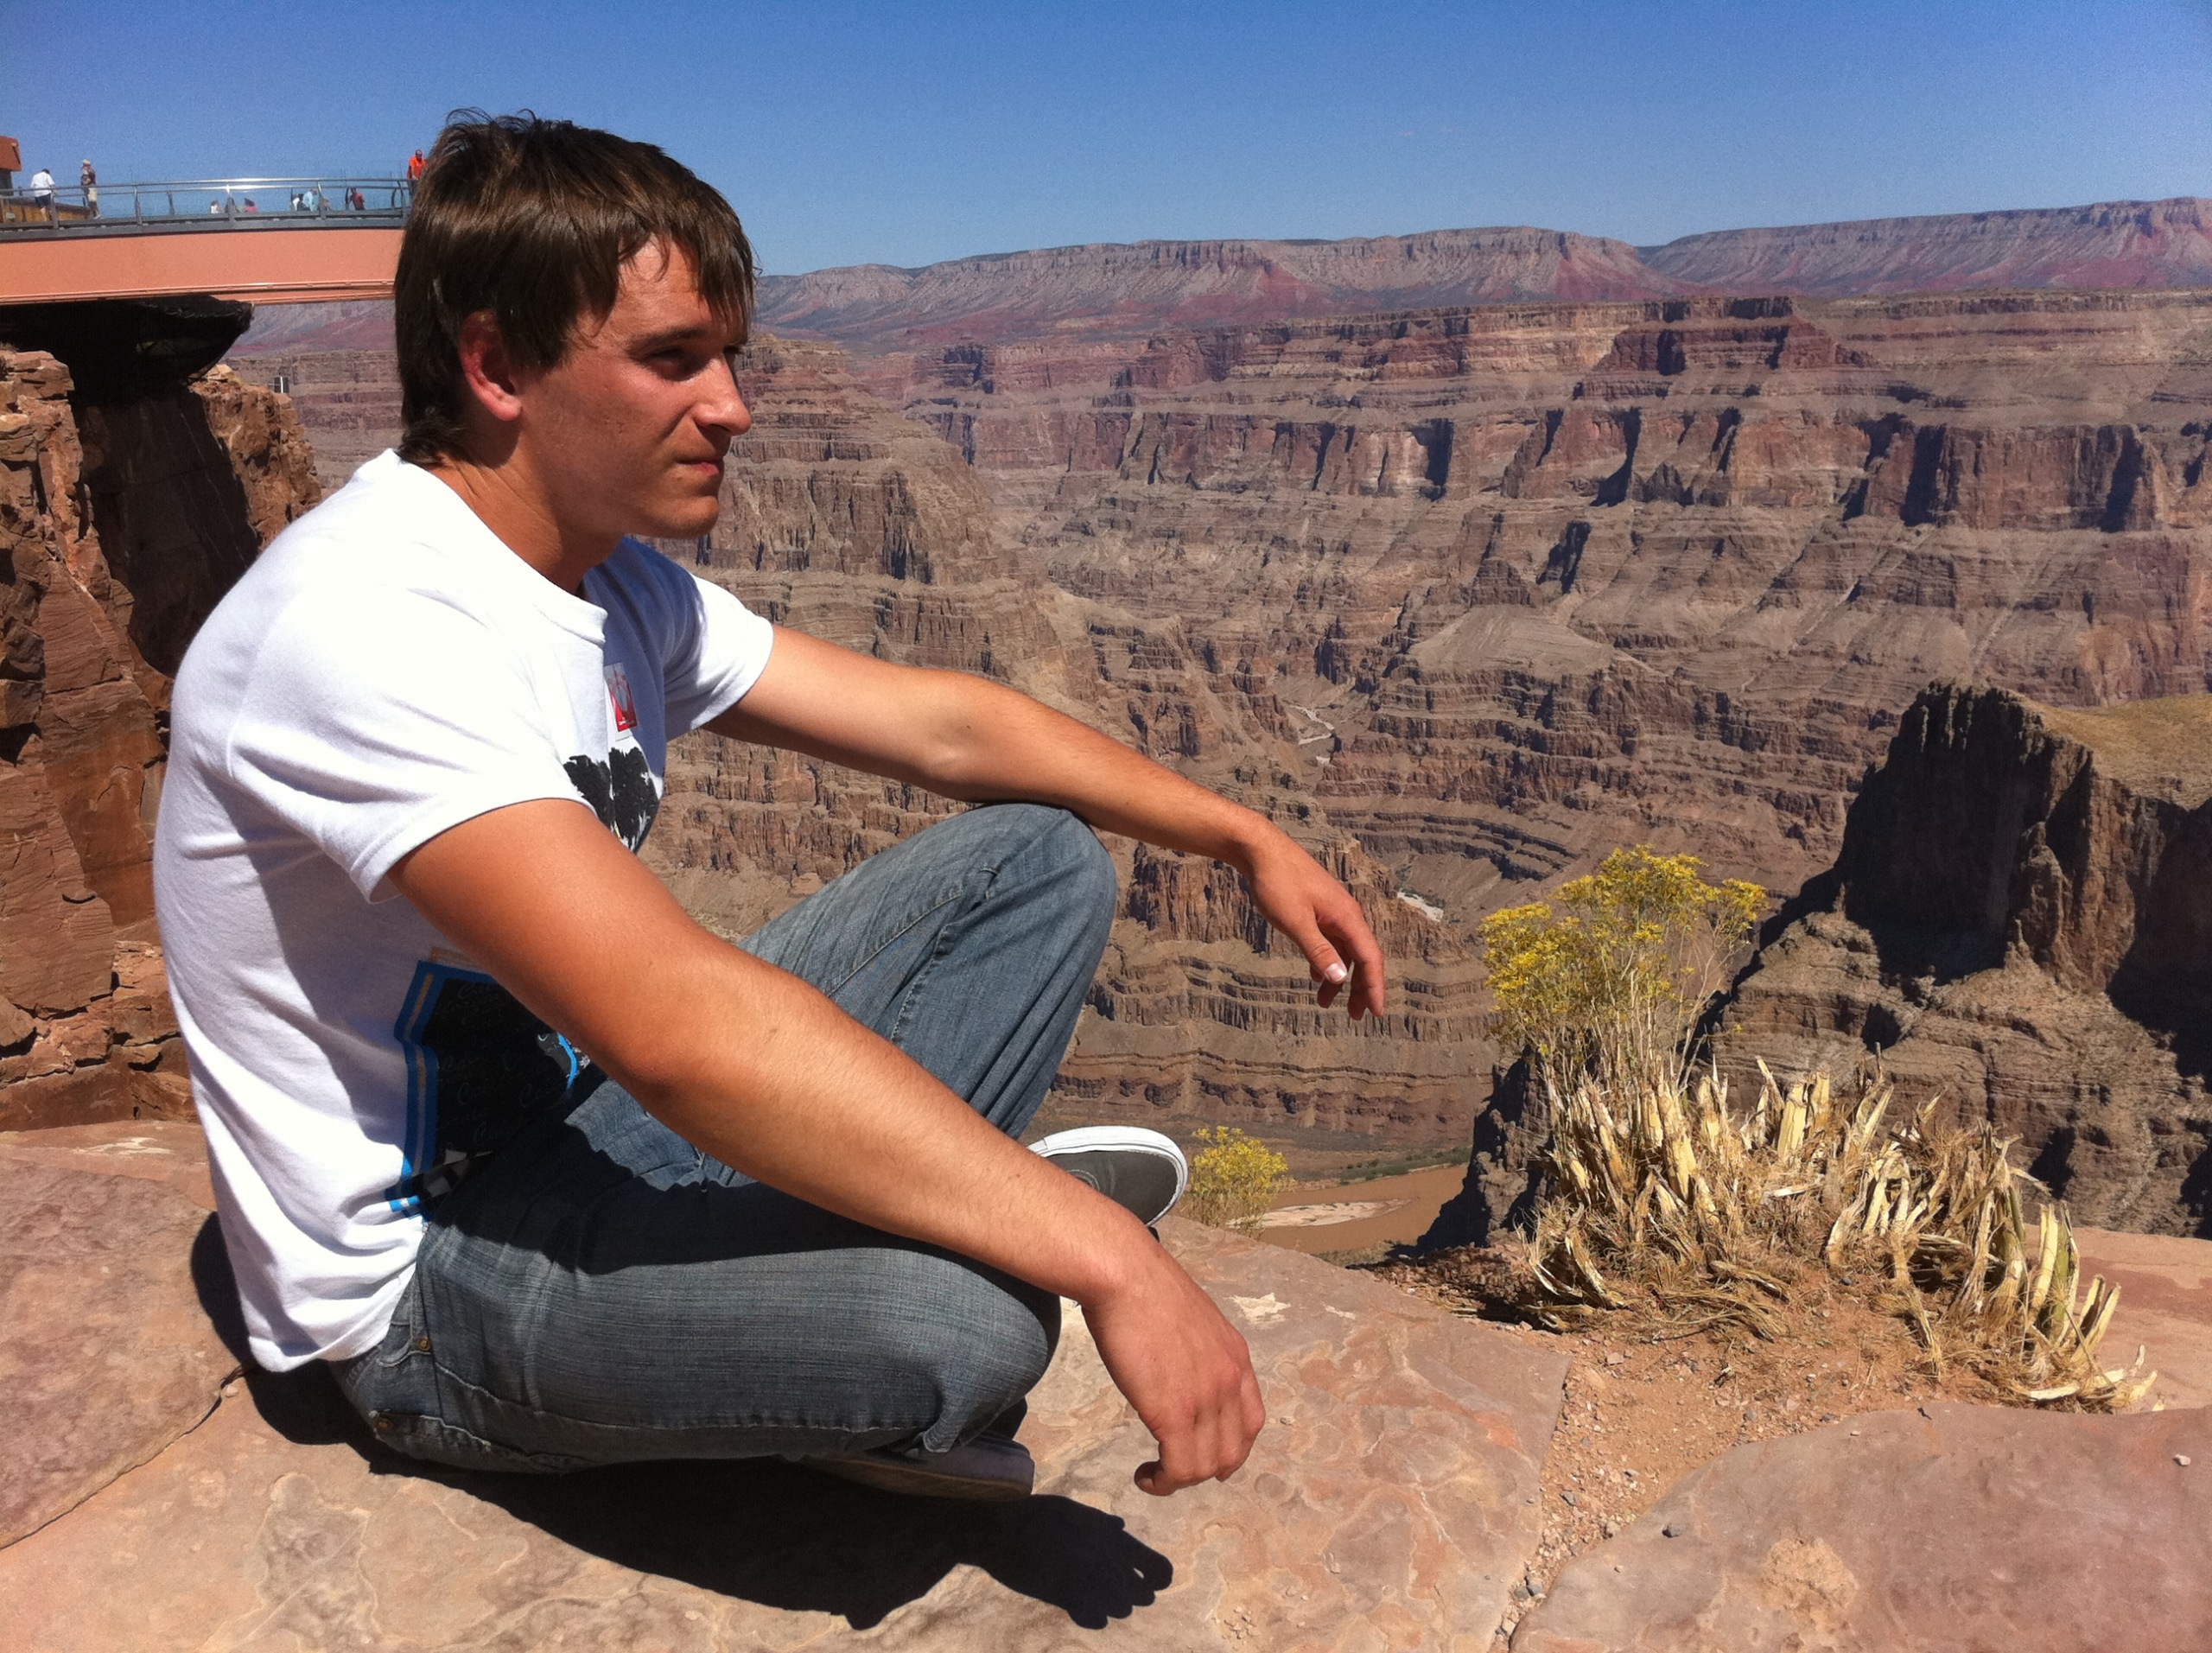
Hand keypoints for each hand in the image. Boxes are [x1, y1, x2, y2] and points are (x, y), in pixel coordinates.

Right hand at [1080, 1235, 1266, 1494]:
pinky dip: (1163, 1482)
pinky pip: (1180, 1467)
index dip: (1233, 1448)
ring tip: (1154, 1475)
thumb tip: (1176, 1365)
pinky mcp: (1175, 1412)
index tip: (1208, 1459)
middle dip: (1204, 1469)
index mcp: (1236, 1356)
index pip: (1252, 1421)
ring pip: (1206, 1466)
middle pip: (1233, 1450)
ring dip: (1180, 1480)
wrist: (1126, 1274)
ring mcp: (1207, 1397)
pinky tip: (1143, 1475)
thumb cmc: (1143, 1286)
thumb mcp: (1188, 1318)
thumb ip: (1194, 1348)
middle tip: (1173, 1469)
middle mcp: (1230, 1380)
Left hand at [1235, 828, 1387, 1017]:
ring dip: (1339, 977)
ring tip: (1326, 1003)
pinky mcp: (1318, 910)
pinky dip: (1326, 961)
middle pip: (1362, 957)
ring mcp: (1332, 912)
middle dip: (1361, 988)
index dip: (1375, 987)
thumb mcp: (1295, 922)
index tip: (1377, 1013)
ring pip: (1344, 951)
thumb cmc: (1277, 883)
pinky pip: (1330, 942)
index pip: (1370, 958)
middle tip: (1356, 1016)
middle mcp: (1346, 915)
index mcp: (1347, 917)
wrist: (1260, 850)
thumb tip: (1341, 978)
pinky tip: (1316, 977)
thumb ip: (1318, 950)